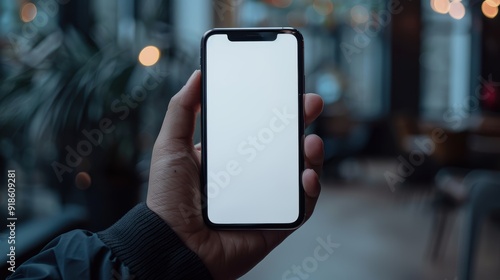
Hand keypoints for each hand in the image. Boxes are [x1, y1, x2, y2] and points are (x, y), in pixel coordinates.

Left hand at [147, 70, 323, 279]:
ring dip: (312, 154)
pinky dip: (311, 188)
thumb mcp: (170, 146)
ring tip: (310, 142)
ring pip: (300, 171)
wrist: (173, 245)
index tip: (288, 88)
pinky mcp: (277, 221)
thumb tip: (197, 75)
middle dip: (302, 122)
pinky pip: (302, 204)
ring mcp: (267, 198)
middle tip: (310, 104)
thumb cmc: (168, 199)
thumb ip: (182, 110)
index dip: (276, 108)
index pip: (260, 127)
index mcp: (231, 156)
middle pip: (286, 145)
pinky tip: (306, 175)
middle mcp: (252, 175)